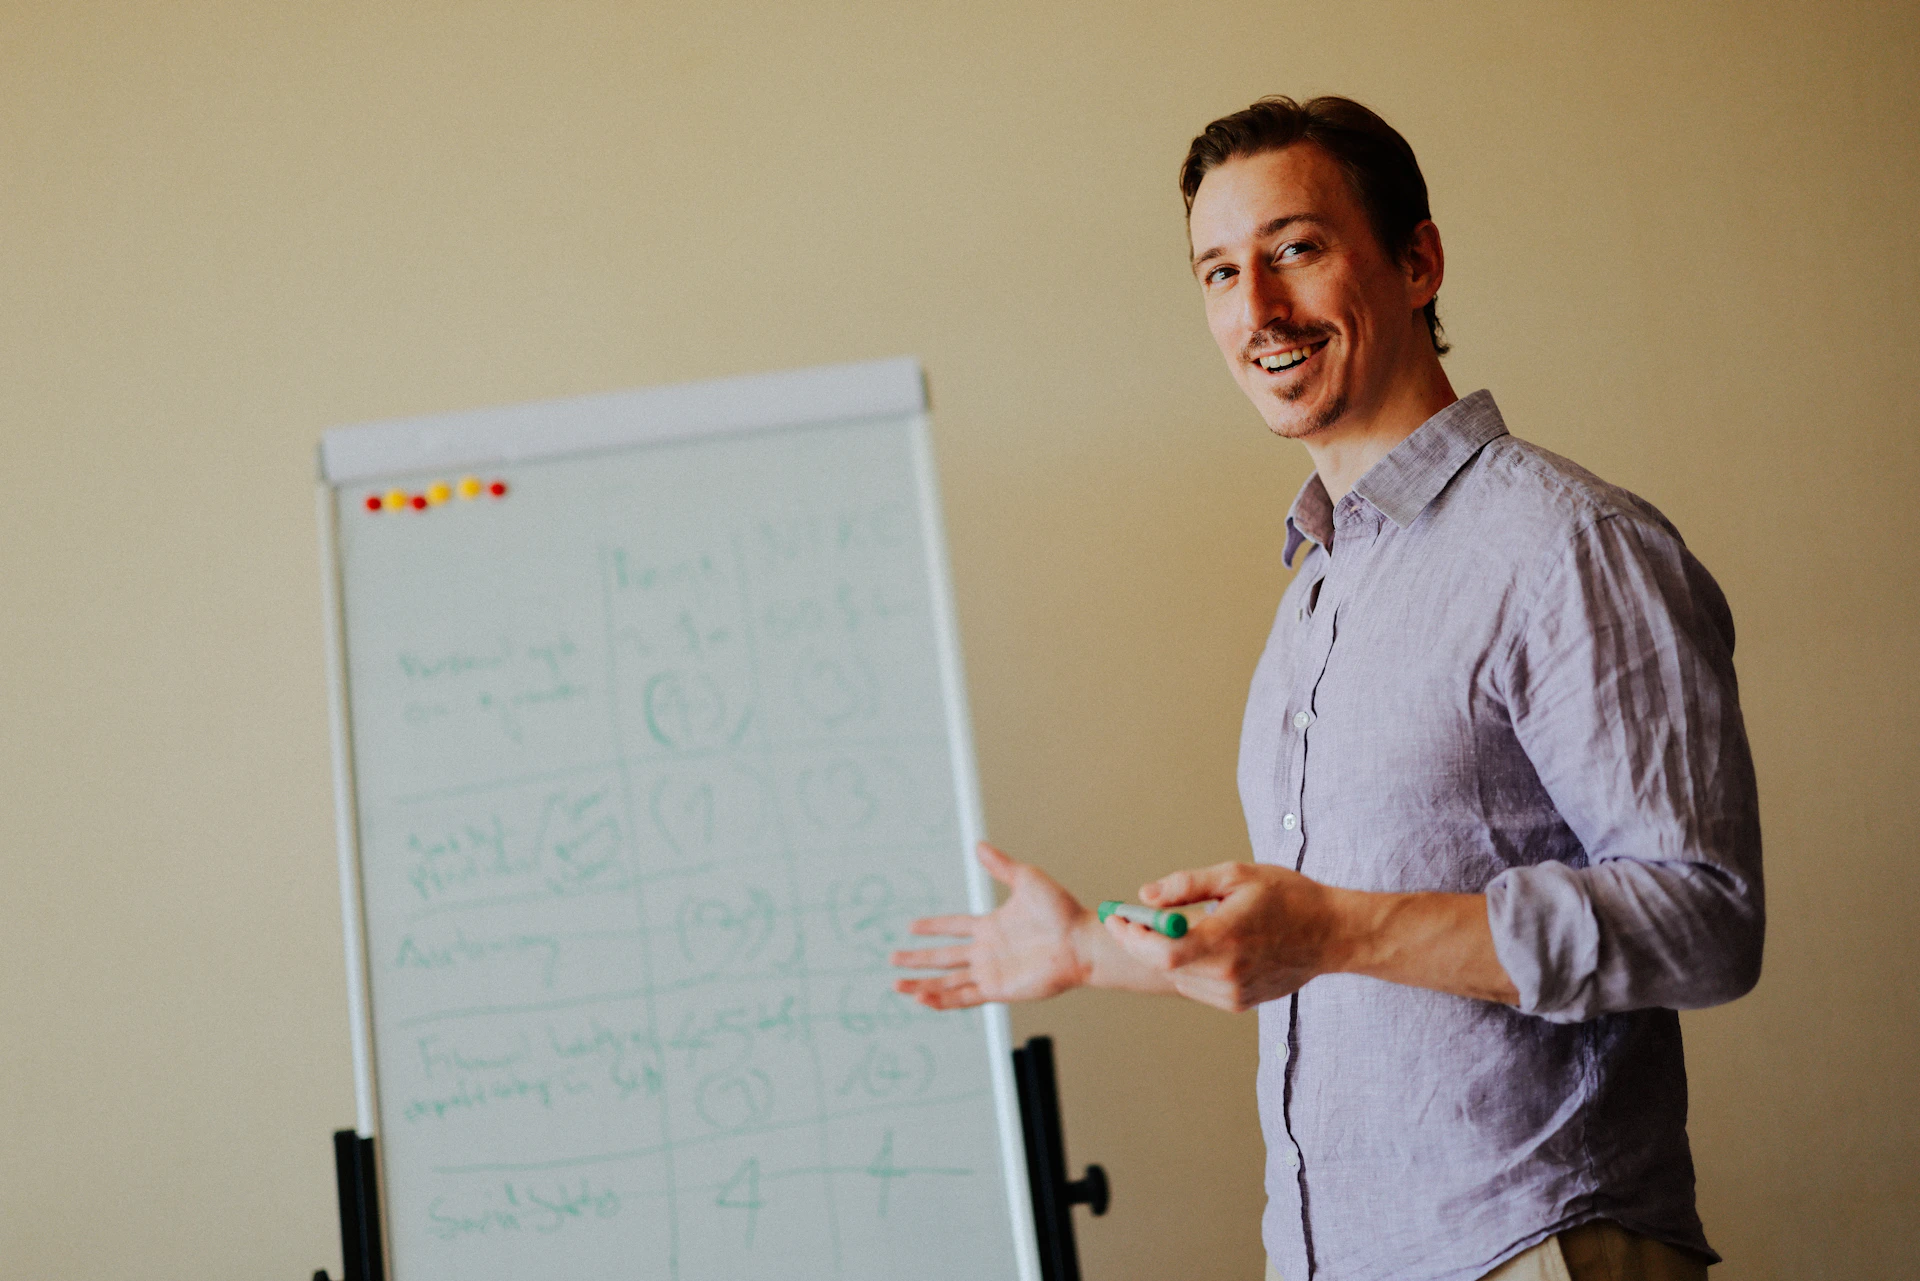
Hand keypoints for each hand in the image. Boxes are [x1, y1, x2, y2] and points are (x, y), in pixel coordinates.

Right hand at [890, 843, 1094, 1009]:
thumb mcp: (1026, 879)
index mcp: (991, 927)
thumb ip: (1000, 866)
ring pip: (948, 981)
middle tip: (892, 957)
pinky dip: (941, 1000)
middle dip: (918, 958)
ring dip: (922, 983)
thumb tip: (978, 845)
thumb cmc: (1060, 910)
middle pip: (944, 957)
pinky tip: (922, 998)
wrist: (1079, 941)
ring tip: (897, 985)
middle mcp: (987, 951)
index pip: (954, 927)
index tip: (911, 927)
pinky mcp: (998, 990)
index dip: (933, 926)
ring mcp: (991, 972)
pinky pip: (963, 997)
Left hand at [1105, 861, 1348, 1012]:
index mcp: (1226, 939)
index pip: (1163, 951)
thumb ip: (1186, 885)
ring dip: (1165, 955)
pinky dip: (1189, 967)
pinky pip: (1198, 987)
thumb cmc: (1288, 897)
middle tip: (1130, 919)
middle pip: (1164, 966)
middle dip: (1140, 941)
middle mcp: (1228, 974)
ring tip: (1170, 928)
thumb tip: (1144, 896)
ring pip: (1178, 978)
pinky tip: (1203, 946)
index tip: (1116, 917)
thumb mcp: (1236, 876)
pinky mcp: (1240, 1003)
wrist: (1331, 934)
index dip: (1131, 937)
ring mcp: (1235, 994)